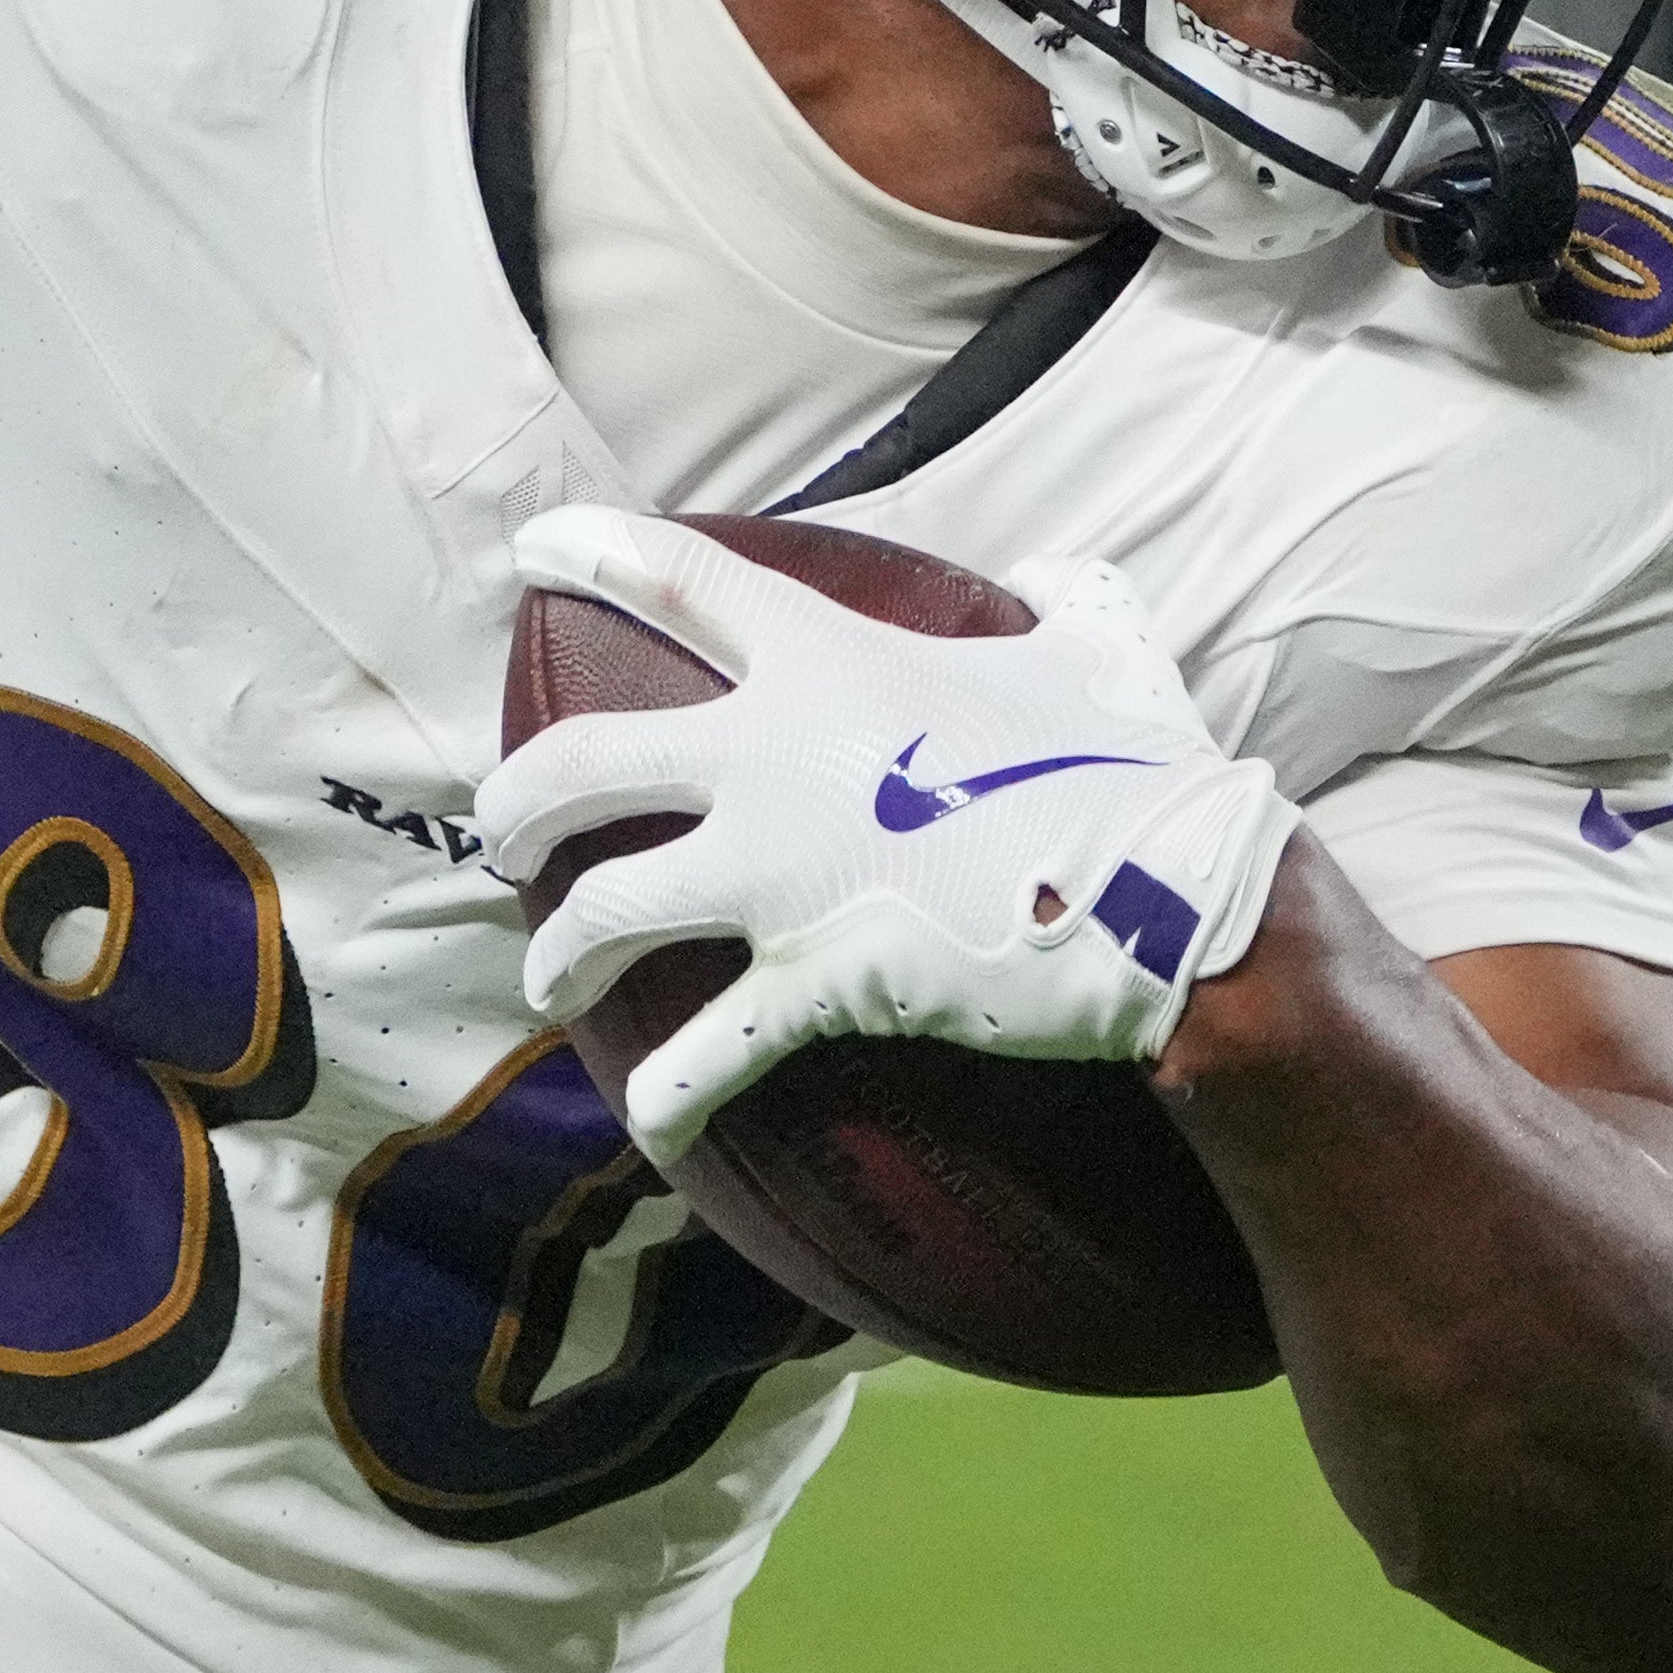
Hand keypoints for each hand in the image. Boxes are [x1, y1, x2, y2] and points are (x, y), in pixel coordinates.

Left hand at [474, 508, 1299, 1162]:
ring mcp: (778, 875)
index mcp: (826, 663)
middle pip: (580, 763)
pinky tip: (646, 1118)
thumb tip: (1060, 580)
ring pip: (604, 911)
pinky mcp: (811, 982)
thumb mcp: (1096, 643)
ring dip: (559, 954)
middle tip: (506, 834)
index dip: (592, 553)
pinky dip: (663, 1096)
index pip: (679, 582)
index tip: (530, 555)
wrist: (1167, 897)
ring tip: (550, 979)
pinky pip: (700, 1055)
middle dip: (518, 804)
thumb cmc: (1132, 764)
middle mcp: (769, 761)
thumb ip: (1059, 595)